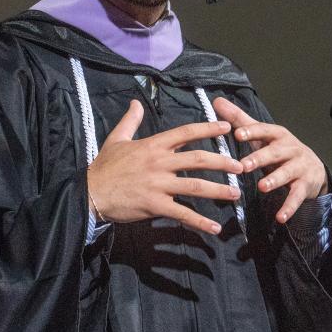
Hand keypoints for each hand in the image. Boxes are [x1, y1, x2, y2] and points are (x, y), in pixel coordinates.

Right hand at [86, 100, 242, 235]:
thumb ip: (130, 121)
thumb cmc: (104, 167)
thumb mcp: (116, 139)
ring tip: (235, 194)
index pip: (186, 133)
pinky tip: (215, 228)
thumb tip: (135, 103)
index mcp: (153, 145)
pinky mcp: (155, 205)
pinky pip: (183, 214)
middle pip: (198, 159)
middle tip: (240, 166)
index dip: (208, 129)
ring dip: (218, 191)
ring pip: (196, 186)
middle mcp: (159, 162)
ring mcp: (158, 184)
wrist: (91, 193)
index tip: (227, 129)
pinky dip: (200, 222)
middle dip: (223, 162)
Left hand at [212, 97, 328, 223]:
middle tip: (243, 165)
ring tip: (261, 187)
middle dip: (260, 158)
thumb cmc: (278, 149)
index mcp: (277, 134)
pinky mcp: (304, 186)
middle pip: (275, 152)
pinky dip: (289, 207)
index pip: (265, 130)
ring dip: (275, 180)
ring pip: (287, 173)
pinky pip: (296, 197)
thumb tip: (216, 100)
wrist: (312, 168)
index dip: (252, 132)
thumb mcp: (261, 134)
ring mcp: (299, 168)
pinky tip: (279, 217)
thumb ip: (239, 120)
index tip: (237, 134)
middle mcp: (291, 148)